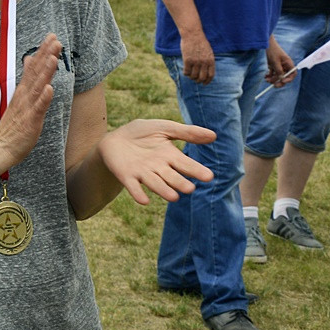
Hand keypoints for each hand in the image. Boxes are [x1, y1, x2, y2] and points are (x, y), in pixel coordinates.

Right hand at [0, 33, 60, 170]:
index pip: (34, 67)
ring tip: (52, 57)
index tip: (52, 36)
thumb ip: (27, 78)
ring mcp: (27, 108)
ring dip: (45, 72)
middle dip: (46, 55)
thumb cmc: (13, 125)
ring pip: (38, 87)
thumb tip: (29, 58)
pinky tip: (50, 88)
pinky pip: (38, 108)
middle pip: (36, 72)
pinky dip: (44, 98)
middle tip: (55, 39)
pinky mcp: (30, 121)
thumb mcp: (20, 97)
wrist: (0, 147)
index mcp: (24, 90)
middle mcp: (25, 96)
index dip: (43, 51)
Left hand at [98, 120, 215, 204]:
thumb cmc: (143, 133)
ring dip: (163, 191)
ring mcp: (143, 173)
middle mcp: (159, 168)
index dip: (196, 170)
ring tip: (173, 197)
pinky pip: (133, 186)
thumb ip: (186, 132)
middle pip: (171, 177)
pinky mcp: (127, 176)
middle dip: (179, 183)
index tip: (209, 177)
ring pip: (155, 184)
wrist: (116, 138)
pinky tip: (143, 201)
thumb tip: (214, 136)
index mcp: (170, 156)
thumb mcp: (164, 128)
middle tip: (189, 189)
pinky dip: (138, 193)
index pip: (185, 164)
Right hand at [180, 31, 214, 83]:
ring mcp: (196, 62)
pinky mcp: (187, 60)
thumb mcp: (209, 52)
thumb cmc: (200, 42)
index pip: (211, 75)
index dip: (207, 81)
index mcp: (211, 60)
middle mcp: (204, 62)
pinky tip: (185, 71)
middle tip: (196, 80)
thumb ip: (209, 61)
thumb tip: (206, 71)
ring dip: (191, 77)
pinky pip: (186, 72)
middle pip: (202, 77)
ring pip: (193, 76)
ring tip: (190, 75)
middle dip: (198, 81)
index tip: (204, 83)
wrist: (193, 34)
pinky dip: (186, 73)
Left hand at [265, 36, 295, 86]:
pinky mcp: (273, 66)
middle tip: (274, 85)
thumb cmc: (272, 50)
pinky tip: (265, 77)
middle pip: (285, 76)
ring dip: (273, 79)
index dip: (289, 79)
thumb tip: (281, 78)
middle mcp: (285, 65)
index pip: (292, 74)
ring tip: (267, 80)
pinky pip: (273, 73)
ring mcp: (279, 66)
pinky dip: (269, 76)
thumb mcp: (275, 61)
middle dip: (280, 81)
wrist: (266, 44)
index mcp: (288, 63)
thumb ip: (278, 70)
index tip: (283, 81)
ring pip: (278, 76)